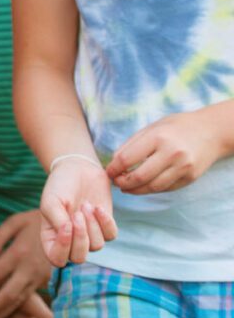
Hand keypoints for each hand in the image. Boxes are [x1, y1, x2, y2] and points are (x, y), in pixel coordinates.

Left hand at [0, 210, 52, 317]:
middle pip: (8, 295)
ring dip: (3, 315)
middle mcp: (30, 269)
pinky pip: (29, 298)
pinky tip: (4, 314)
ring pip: (20, 301)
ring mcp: (41, 278)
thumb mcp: (17, 221)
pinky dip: (16, 308)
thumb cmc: (38, 221)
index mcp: (19, 252)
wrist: (71, 226)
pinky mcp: (47, 283)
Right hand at [40, 157, 116, 266]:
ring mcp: (89, 234)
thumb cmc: (60, 185)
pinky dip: (105, 222)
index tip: (66, 224)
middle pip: (79, 258)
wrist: (77, 168)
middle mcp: (71, 240)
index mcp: (52, 236)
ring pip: (96, 246)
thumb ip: (57, 222)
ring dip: (92, 224)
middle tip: (78, 212)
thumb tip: (69, 236)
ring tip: (86, 204)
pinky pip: (111, 236)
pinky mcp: (105, 227)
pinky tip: (97, 207)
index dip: (63, 248)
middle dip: (81, 236)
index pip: (56, 258)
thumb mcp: (51, 200)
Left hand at [107, 111, 223, 193]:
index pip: (127, 159)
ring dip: (136, 190)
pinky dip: (151, 189)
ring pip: (153, 187)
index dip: (114, 168)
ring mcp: (183, 168)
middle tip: (116, 182)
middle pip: (140, 176)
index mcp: (157, 138)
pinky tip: (143, 186)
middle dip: (123, 182)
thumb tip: (114, 162)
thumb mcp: (151, 128)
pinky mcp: (190, 178)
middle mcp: (171, 154)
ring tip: (126, 187)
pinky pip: (165, 188)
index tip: (108, 172)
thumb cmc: (175, 127)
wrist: (209, 132)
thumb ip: (132, 144)